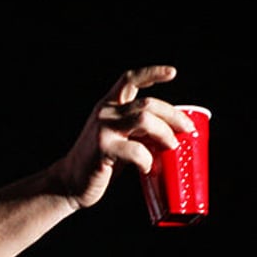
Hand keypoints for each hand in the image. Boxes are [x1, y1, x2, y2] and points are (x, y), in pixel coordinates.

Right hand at [57, 65, 195, 209]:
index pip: (129, 80)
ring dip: (164, 133)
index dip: (152, 73)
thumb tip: (169, 132)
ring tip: (171, 146)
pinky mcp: (103, 149)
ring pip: (145, 120)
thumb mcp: (116, 138)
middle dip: (173, 115)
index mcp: (107, 107)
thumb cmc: (96, 163)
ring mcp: (102, 130)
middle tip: (186, 129)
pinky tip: (146, 167)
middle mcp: (105, 113)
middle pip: (148, 103)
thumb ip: (136, 130)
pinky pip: (135, 150)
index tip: (172, 73)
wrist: (69, 183)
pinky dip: (147, 159)